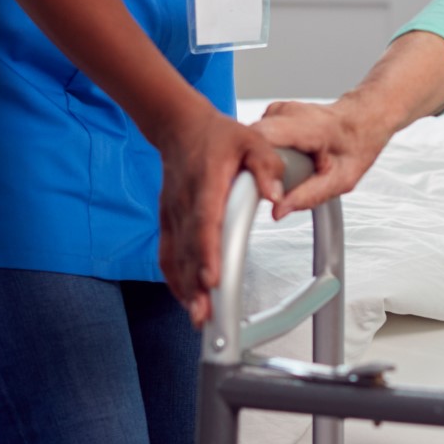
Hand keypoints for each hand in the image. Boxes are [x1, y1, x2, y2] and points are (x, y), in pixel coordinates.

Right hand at [157, 103, 286, 325]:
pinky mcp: (168, 221)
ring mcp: (173, 214)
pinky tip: (186, 299)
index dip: (207, 253)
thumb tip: (276, 195)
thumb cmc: (219, 136)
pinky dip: (174, 278)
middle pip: (188, 250)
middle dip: (195, 284)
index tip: (211, 278)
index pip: (204, 224)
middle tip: (206, 315)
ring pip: (175, 256)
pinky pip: (167, 253)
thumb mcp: (252, 140)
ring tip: (198, 317)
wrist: (181, 126)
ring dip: (185, 288)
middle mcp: (186, 203)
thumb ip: (268, 166)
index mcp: (206, 184)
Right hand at [257, 99, 390, 216]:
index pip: (261, 139)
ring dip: (260, 163)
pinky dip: (264, 155)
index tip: (257, 187)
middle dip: (255, 169)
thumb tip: (278, 210)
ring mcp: (277, 111)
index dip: (253, 165)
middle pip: (250, 143)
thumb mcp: (341, 180)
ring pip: (250, 143)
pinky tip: (284, 161)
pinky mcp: (271, 116)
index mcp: (306, 126)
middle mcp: (287, 113)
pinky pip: (256, 140)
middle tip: (275, 187)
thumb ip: (309, 196)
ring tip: (286, 171)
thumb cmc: (356, 144)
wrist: (362, 119)